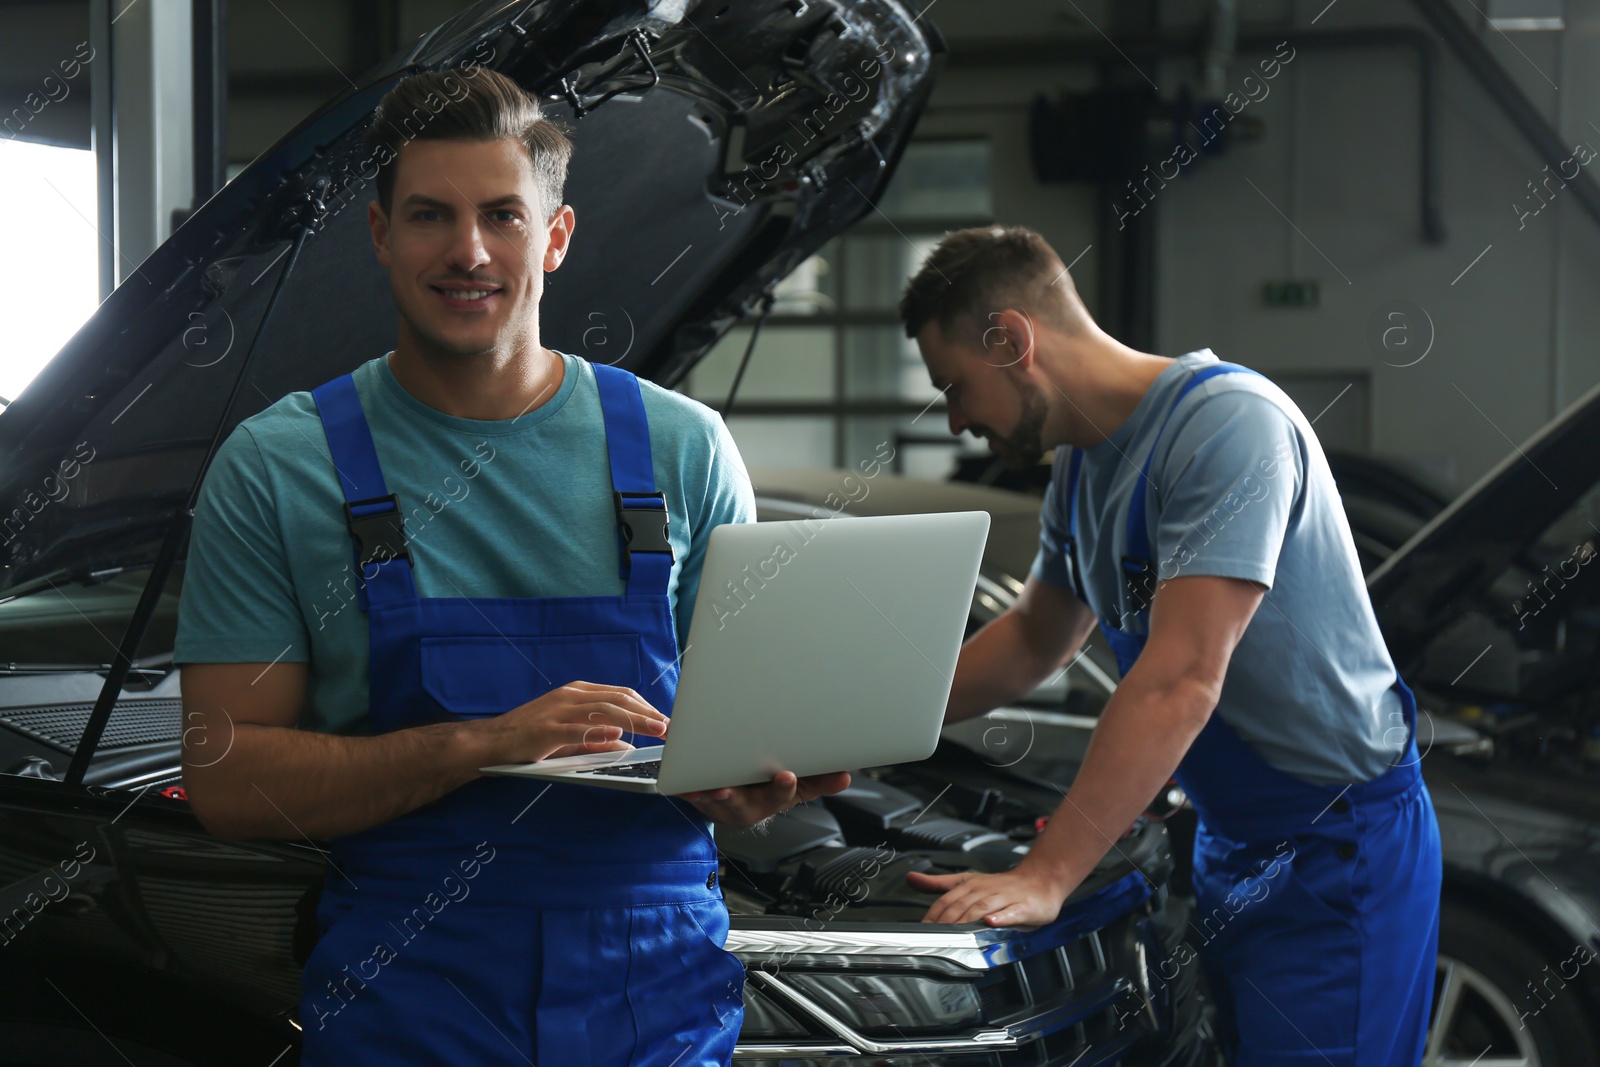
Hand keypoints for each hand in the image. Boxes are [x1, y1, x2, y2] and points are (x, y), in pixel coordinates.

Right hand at [475, 681, 669, 764]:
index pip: (620, 694)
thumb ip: (596, 737)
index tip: (665, 721)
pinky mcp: (546, 730)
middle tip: (669, 727)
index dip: (646, 707)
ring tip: (656, 730)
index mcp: (577, 693)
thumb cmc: (530, 738)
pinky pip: (577, 728)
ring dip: (635, 720)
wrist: (490, 742)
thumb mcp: (569, 735)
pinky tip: (618, 734)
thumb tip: (625, 743)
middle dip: (647, 713)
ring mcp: (558, 711)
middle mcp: (571, 696)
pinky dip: (599, 730)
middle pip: (618, 699)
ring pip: (604, 710)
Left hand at [677, 770, 851, 826]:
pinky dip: (684, 788)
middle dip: (735, 798)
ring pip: (712, 802)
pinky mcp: (697, 795)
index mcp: (769, 802)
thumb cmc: (767, 789)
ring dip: (705, 795)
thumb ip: (819, 782)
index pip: (780, 797)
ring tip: (703, 787)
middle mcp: (743, 807)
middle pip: (741, 805)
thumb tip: (846, 775)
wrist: (735, 798)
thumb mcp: (796, 788)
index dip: (783, 789)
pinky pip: (689, 793)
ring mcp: (718, 804)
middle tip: (728, 790)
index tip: (787, 776)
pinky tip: (678, 781)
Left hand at [906, 862, 1075, 926]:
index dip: (934, 915)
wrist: (1040, 880)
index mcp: (972, 885)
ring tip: (957, 932)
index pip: (948, 899)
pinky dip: (1001, 917)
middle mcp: (987, 890)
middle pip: (962, 904)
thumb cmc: (1004, 886)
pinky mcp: (1024, 907)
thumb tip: (912, 878)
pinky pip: (1011, 912)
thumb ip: (941, 884)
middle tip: (936, 936)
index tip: (923, 930)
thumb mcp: (969, 881)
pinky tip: (992, 923)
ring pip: (983, 907)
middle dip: (947, 920)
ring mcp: (1006, 898)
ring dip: (969, 919)